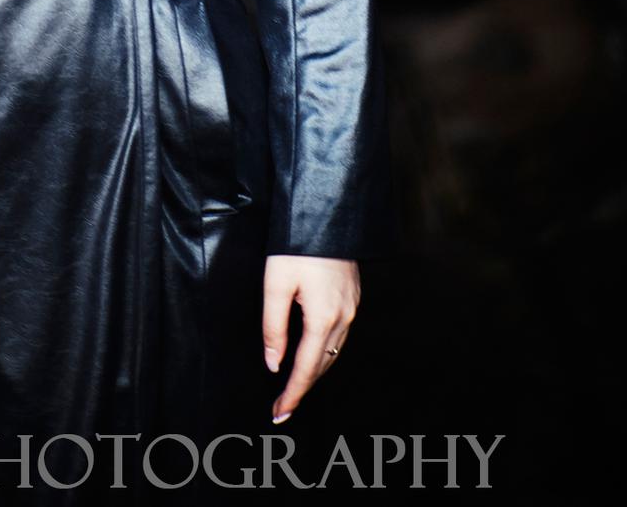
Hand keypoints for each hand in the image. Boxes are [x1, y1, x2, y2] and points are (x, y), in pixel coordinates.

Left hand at [262, 254, 359, 422]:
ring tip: (295, 387)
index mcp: (323, 318)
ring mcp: (352, 306)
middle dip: (303, 388)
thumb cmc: (296, 245)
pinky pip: (340, 334)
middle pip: (322, 365)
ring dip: (315, 371)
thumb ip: (274, 327)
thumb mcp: (276, 285)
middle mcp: (343, 317)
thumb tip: (274, 363)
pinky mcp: (353, 295)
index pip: (305, 368)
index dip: (292, 394)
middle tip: (283, 408)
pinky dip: (326, 351)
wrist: (325, 212)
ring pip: (334, 351)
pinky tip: (314, 353)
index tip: (279, 413)